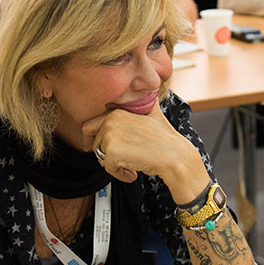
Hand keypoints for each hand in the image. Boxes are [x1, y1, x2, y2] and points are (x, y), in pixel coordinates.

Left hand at [83, 101, 205, 197]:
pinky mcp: (112, 152)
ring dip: (114, 164)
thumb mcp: (153, 112)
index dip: (91, 139)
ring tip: (132, 164)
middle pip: (93, 143)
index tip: (96, 147)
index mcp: (115, 112)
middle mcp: (110, 121)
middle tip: (119, 159)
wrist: (174, 155)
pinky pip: (108, 168)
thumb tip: (148, 90)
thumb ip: (144, 102)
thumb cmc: (165, 138)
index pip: (89, 126)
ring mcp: (110, 136)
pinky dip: (119, 174)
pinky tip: (133, 172)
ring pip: (100, 156)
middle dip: (103, 153)